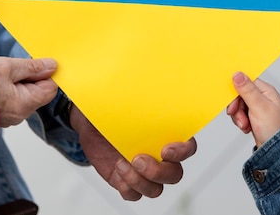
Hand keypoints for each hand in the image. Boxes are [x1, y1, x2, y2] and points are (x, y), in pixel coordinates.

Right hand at [0, 57, 57, 126]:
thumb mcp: (8, 67)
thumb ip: (32, 67)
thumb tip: (53, 66)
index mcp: (25, 104)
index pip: (50, 88)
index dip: (47, 73)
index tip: (36, 62)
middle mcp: (19, 115)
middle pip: (37, 92)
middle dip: (30, 77)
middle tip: (14, 66)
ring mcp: (8, 117)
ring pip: (23, 95)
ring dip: (17, 82)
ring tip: (1, 74)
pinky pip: (11, 100)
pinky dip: (7, 89)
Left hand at [69, 105, 196, 199]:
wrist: (91, 124)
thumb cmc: (113, 111)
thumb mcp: (124, 102)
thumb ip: (135, 101)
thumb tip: (138, 85)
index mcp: (166, 136)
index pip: (188, 148)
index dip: (182, 152)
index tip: (165, 149)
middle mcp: (160, 157)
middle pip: (174, 174)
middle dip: (158, 171)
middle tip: (138, 159)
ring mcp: (145, 172)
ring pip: (156, 189)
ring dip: (140, 181)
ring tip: (122, 165)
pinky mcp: (128, 182)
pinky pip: (134, 194)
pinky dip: (127, 186)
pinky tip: (117, 170)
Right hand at [227, 72, 279, 147]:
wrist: (279, 151)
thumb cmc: (275, 128)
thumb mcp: (259, 107)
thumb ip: (247, 90)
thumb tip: (237, 74)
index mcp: (265, 91)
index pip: (245, 82)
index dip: (236, 91)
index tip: (231, 102)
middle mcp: (262, 97)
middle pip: (240, 95)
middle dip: (237, 107)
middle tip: (238, 116)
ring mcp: (258, 108)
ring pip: (239, 106)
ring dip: (239, 117)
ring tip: (245, 125)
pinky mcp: (254, 118)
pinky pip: (241, 115)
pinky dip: (241, 122)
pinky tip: (247, 128)